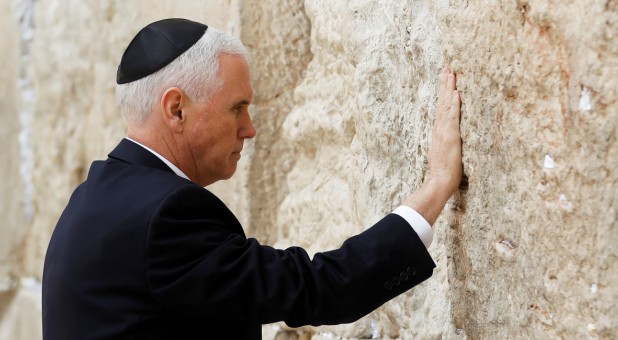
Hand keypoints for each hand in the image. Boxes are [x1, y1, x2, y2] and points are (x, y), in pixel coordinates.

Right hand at [402, 68, 461, 225]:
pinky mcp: (450, 136)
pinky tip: (456, 92)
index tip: (446, 80)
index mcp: (439, 133)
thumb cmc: (443, 174)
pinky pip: (452, 116)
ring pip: (446, 105)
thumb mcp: (444, 155)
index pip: (441, 109)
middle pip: (442, 102)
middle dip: (445, 85)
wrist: (439, 182)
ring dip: (449, 88)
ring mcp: (444, 131)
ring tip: (451, 73)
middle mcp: (439, 129)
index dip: (443, 94)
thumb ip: (446, 146)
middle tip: (447, 68)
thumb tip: (449, 143)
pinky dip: (453, 104)